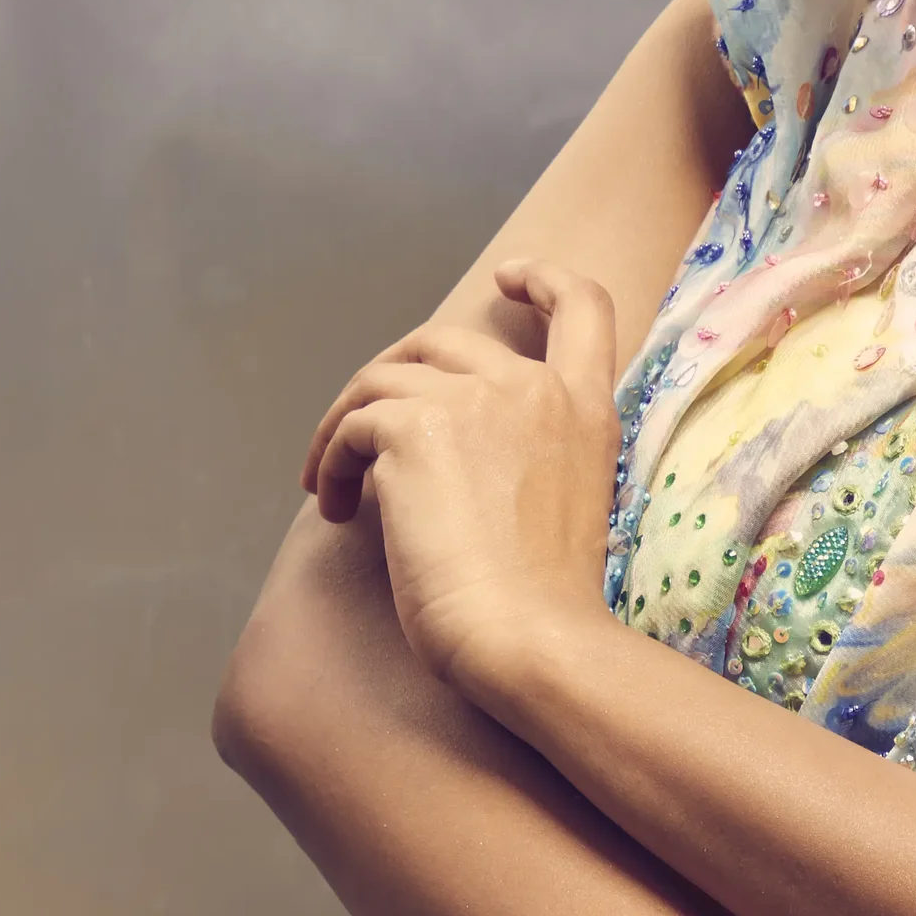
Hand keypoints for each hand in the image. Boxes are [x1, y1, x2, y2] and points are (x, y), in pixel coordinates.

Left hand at [302, 262, 620, 693]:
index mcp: (587, 410)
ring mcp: (475, 400)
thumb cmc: (542, 607)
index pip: (584, 307)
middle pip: (445, 335)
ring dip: (346, 427)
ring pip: (382, 377)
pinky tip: (333, 509)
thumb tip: (429, 454)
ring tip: (331, 485)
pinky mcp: (413, 428)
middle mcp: (535, 388)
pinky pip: (350, 426)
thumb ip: (523, 460)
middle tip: (362, 426)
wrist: (525, 638)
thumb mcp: (561, 509)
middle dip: (393, 370)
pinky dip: (328, 463)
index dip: (543, 280)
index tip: (508, 277)